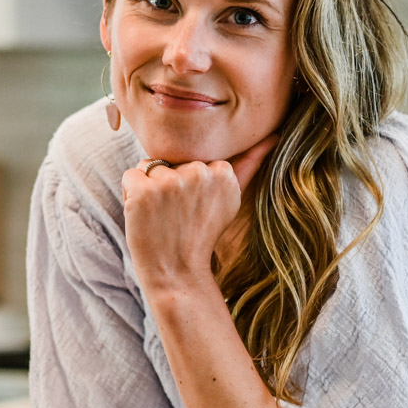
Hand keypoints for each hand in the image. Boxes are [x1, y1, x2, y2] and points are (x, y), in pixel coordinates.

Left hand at [121, 135, 276, 300]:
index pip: (192, 159)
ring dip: (149, 189)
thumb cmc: (200, 235)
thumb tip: (277, 134)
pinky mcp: (144, 191)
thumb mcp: (231, 199)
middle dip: (169, 184)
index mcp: (223, 172)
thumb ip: (250, 163)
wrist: (177, 273)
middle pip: (171, 160)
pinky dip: (131, 195)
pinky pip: (130, 176)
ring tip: (161, 217)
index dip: (188, 183)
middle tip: (178, 216)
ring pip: (149, 166)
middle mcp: (199, 172)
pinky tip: (144, 216)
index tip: (195, 210)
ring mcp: (171, 182)